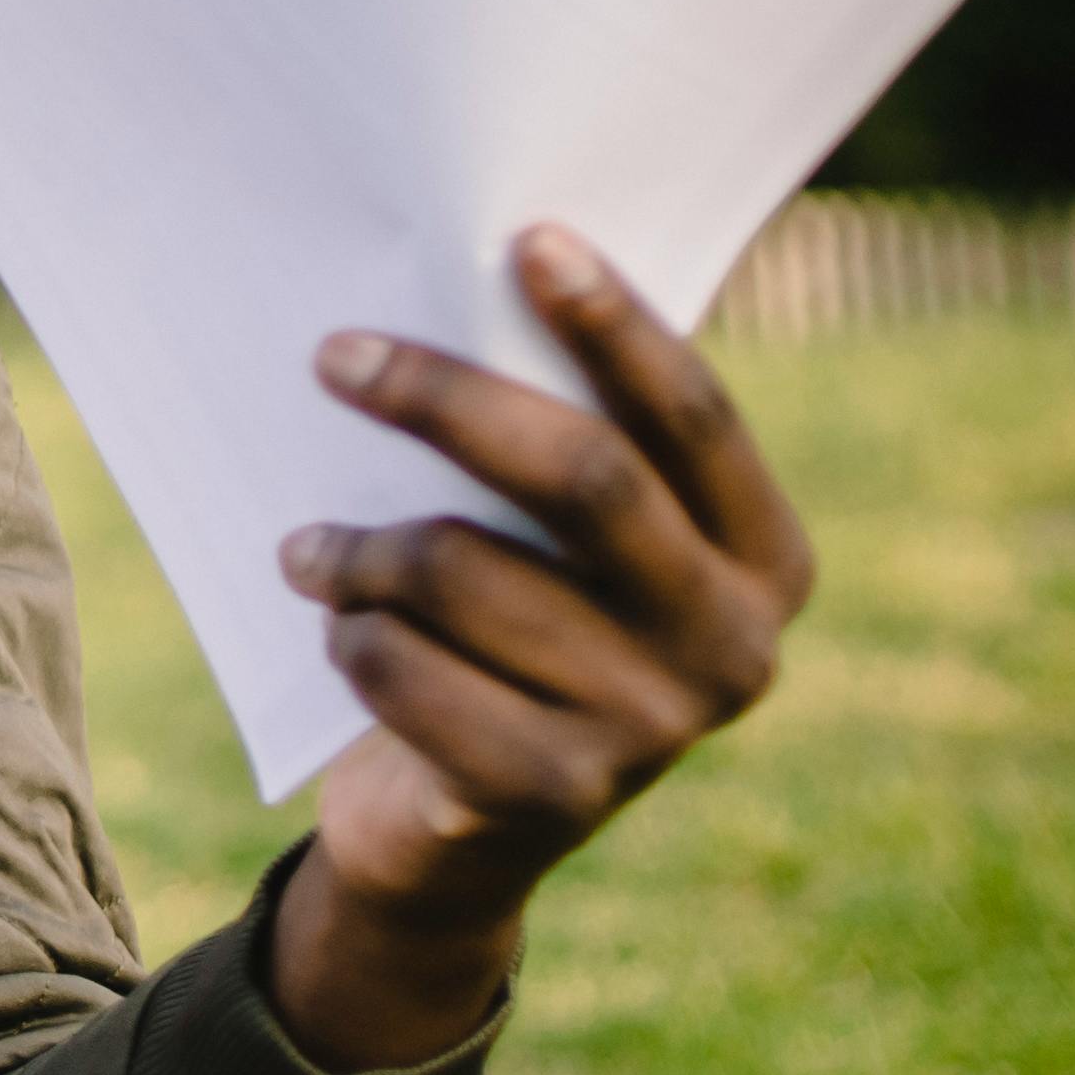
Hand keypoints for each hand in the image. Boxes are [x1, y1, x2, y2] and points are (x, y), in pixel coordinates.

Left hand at [265, 225, 815, 1068]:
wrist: (457, 837)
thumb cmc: (512, 637)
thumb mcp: (565, 550)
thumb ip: (569, 445)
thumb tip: (479, 272)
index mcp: (766, 560)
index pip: (693, 415)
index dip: (614, 323)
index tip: (527, 238)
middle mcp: (736, 649)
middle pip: (584, 479)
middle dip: (444, 402)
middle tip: (334, 356)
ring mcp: (652, 732)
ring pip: (463, 570)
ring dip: (356, 549)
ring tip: (308, 551)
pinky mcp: (549, 798)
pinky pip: (404, 667)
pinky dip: (350, 638)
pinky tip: (344, 640)